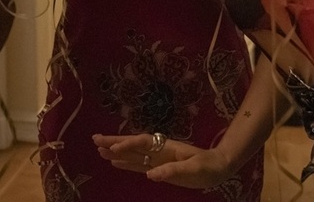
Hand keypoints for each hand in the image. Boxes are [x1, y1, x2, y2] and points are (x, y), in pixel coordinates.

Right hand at [93, 132, 234, 188]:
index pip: (143, 143)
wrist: (218, 168)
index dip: (128, 145)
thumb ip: (173, 171)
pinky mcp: (158, 167)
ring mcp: (158, 158)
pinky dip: (125, 163)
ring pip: (133, 153)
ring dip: (116, 151)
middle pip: (133, 144)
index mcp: (167, 147)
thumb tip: (151, 174)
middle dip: (115, 141)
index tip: (113, 149)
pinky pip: (138, 164)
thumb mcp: (193, 170)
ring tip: (98, 149)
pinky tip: (114, 162)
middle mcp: (159, 150)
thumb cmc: (208, 167)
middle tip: (95, 139)